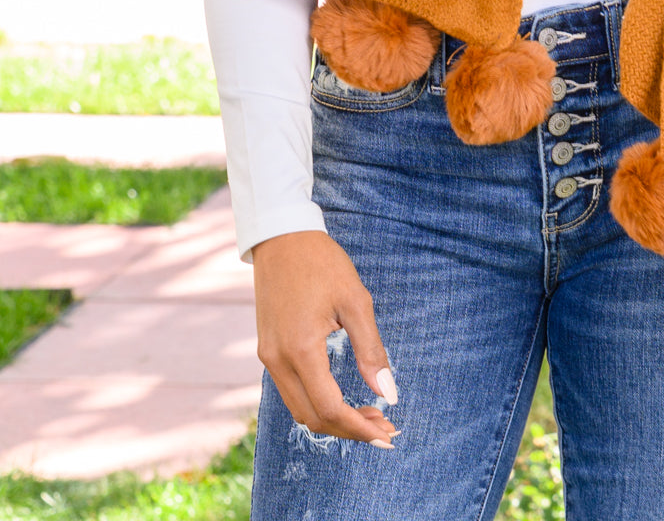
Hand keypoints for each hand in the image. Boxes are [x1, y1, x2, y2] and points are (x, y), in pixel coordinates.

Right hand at [252, 229, 398, 446]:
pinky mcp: (267, 350)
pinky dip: (317, 401)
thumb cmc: (322, 262)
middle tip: (384, 428)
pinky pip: (291, 391)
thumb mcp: (355, 300)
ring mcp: (268, 357)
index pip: (329, 408)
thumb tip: (389, 394)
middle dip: (349, 429)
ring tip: (369, 413)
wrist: (281, 236)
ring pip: (299, 408)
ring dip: (333, 418)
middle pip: (312, 418)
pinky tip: (342, 395)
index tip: (386, 435)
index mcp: (300, 349)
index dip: (359, 427)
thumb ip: (372, 350)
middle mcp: (277, 360)